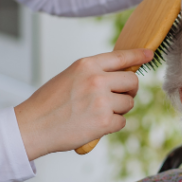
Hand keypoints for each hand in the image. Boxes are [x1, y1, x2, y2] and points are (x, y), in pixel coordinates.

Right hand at [14, 48, 152, 159]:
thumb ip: (92, 74)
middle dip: (129, 91)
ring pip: (128, 103)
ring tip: (97, 114)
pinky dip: (112, 125)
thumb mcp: (69, 77)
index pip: (120, 57)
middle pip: (132, 82)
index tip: (148, 54)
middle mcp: (96, 79)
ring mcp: (102, 100)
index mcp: (86, 65)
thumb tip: (118, 77)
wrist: (32, 126)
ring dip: (119, 110)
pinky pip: (122, 122)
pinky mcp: (104, 121)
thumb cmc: (48, 104)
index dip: (138, 55)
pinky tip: (94, 125)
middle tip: (118, 98)